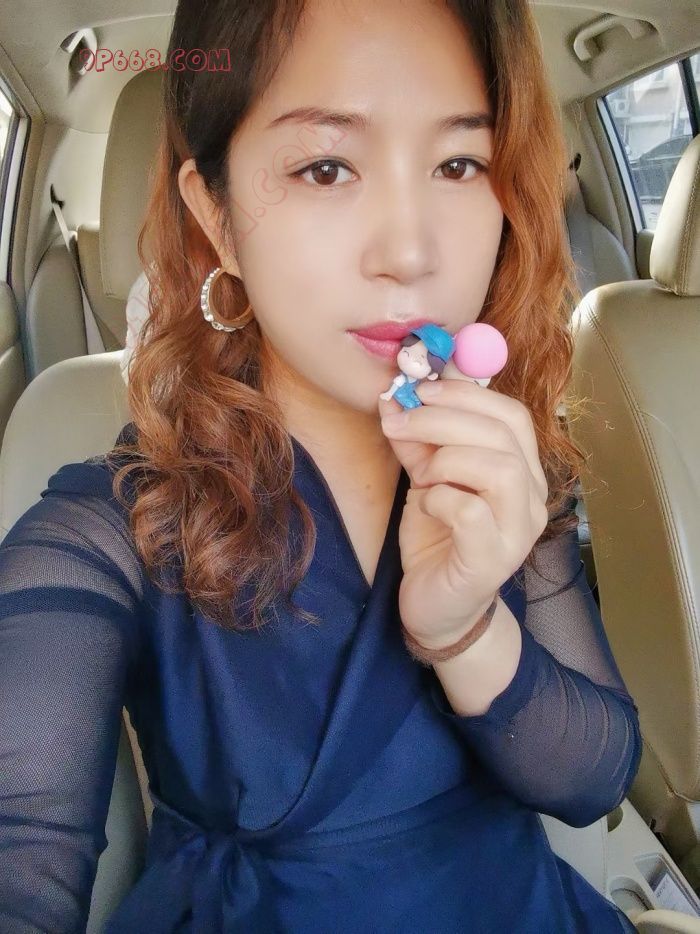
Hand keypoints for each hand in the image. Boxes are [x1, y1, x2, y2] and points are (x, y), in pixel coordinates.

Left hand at [377, 378, 548, 649]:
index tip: (420, 389)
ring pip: (500, 469)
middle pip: (505, 434)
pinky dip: (441, 499)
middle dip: (444, 418)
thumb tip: (395, 397)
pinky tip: (426, 506)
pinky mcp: (493, 561)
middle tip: (401, 419)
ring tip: (422, 475)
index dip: (466, 394)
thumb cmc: (438, 538)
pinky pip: (472, 512)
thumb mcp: (426, 479)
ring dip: (447, 458)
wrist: (437, 607)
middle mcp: (533, 498)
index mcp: (523, 470)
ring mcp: (519, 532)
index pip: (513, 415)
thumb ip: (419, 441)